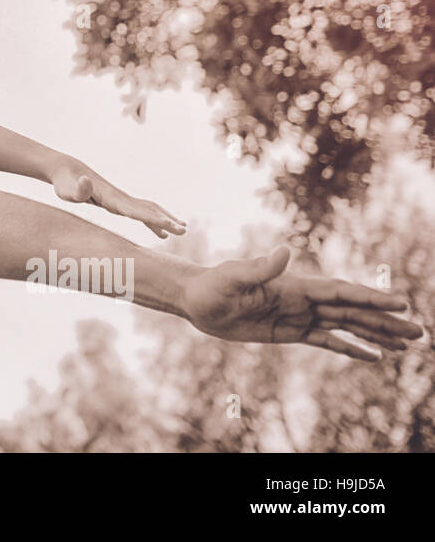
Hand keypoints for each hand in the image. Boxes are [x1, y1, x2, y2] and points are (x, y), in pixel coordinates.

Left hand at [50, 160, 185, 238]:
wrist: (68, 171)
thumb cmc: (66, 184)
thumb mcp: (68, 189)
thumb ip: (78, 189)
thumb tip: (85, 181)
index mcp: (112, 199)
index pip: (136, 211)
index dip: (153, 219)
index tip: (170, 226)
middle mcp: (120, 198)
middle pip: (147, 210)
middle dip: (166, 221)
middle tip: (184, 231)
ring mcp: (121, 200)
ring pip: (148, 210)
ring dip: (165, 219)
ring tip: (182, 229)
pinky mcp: (117, 203)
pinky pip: (140, 213)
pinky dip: (152, 221)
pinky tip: (161, 233)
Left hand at [180, 246, 422, 359]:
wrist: (195, 300)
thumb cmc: (210, 286)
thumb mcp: (232, 278)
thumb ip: (260, 268)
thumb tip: (285, 251)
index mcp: (295, 286)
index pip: (341, 293)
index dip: (370, 298)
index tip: (400, 304)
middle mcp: (303, 300)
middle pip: (352, 311)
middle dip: (385, 321)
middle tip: (419, 332)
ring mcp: (298, 315)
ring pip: (346, 325)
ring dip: (376, 334)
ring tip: (406, 344)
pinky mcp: (290, 332)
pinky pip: (327, 340)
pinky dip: (351, 348)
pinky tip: (373, 356)